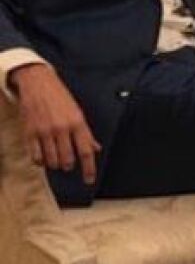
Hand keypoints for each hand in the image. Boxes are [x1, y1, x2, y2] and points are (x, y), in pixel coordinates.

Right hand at [12, 63, 100, 184]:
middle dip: (69, 165)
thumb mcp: (78, 112)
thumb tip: (96, 148)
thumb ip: (86, 133)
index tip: (90, 180)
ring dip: (55, 164)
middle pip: (68, 159)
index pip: (86, 151)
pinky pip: (35, 156)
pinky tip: (43, 157)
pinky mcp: (29, 132)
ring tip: (56, 159)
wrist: (38, 83)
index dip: (89, 169)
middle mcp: (62, 128)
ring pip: (51, 160)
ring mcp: (45, 131)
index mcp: (78, 123)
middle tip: (68, 163)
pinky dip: (40, 161)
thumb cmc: (60, 98)